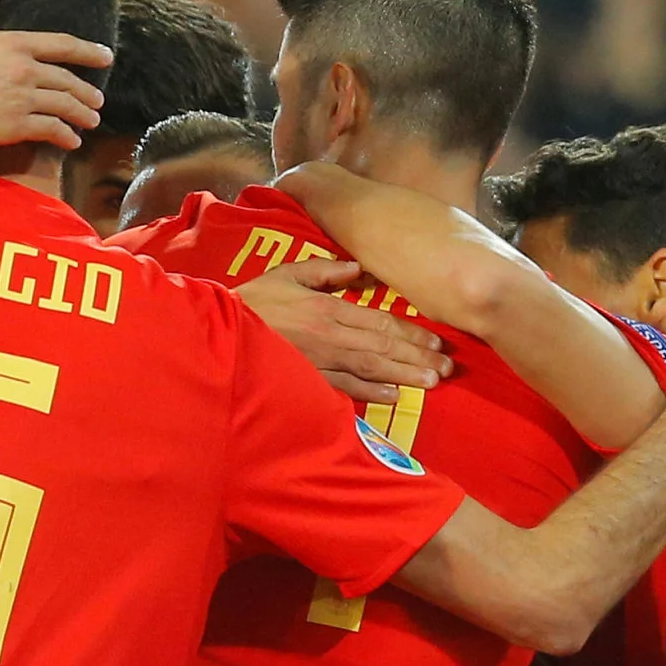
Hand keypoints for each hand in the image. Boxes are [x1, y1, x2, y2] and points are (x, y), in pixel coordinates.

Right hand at [0, 0, 110, 157]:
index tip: (106, 56)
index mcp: (13, 43)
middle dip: (87, 91)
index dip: (88, 50)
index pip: (62, 44)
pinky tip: (71, 141)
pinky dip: (65, 136)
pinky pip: (51, 130)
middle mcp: (24, 70)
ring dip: (82, 115)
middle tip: (97, 100)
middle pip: (68, 80)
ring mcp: (21, 99)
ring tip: (90, 121)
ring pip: (64, 106)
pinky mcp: (14, 126)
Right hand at [235, 259, 450, 401]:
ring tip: (431, 383)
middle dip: (418, 357)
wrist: (218, 332)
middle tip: (447, 367)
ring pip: (371, 369)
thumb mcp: (287, 274)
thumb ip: (324, 270)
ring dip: (404, 376)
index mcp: (328, 308)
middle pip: (384, 347)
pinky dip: (370, 394)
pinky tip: (393, 397)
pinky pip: (344, 389)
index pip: (380, 322)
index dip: (412, 333)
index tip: (436, 342)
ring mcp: (319, 362)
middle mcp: (330, 336)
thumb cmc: (252, 302)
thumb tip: (357, 268)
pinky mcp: (306, 381)